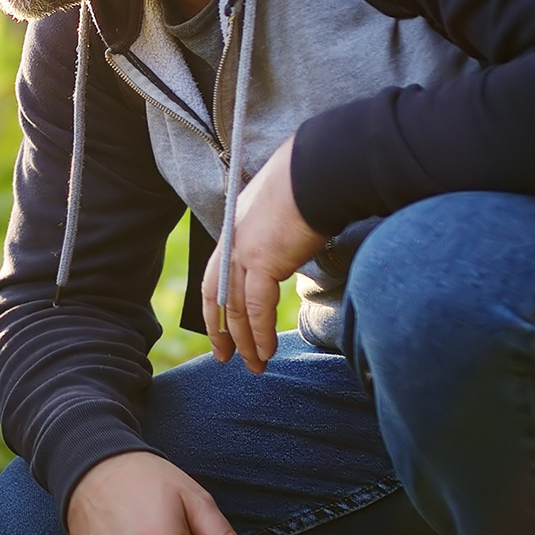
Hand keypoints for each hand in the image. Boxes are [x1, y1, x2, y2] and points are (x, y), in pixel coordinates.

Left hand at [207, 140, 328, 373]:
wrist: (319, 169)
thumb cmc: (312, 177)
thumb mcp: (284, 201)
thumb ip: (279, 224)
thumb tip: (294, 234)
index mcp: (235, 225)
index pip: (216, 274)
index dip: (216, 305)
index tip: (220, 328)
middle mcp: (233, 240)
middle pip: (219, 295)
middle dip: (222, 331)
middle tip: (226, 357)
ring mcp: (244, 251)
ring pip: (236, 308)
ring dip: (245, 341)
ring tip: (254, 365)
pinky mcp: (263, 262)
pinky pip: (256, 308)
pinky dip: (259, 333)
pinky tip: (266, 352)